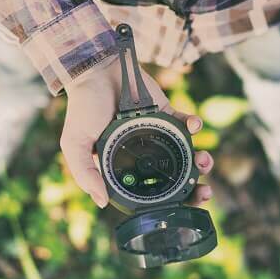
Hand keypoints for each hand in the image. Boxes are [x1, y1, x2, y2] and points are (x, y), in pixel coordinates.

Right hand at [62, 57, 213, 207]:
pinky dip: (195, 125)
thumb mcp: (75, 144)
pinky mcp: (166, 114)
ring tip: (203, 160)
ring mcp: (157, 135)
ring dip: (200, 160)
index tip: (184, 207)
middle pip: (174, 178)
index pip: (149, 193)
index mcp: (123, 168)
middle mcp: (143, 155)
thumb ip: (85, 174)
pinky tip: (194, 126)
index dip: (168, 203)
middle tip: (205, 191)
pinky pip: (186, 124)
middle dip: (194, 187)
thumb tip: (102, 202)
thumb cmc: (82, 108)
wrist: (95, 71)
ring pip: (186, 154)